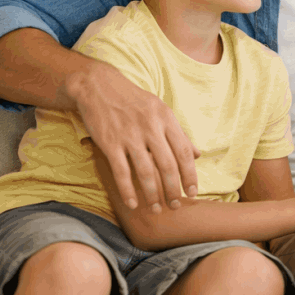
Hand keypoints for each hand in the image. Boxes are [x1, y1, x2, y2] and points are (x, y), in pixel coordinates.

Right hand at [68, 61, 198, 212]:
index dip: (190, 175)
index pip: (183, 152)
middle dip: (174, 189)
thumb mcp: (161, 111)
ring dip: (152, 194)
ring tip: (156, 209)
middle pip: (167, 165)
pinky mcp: (109, 142)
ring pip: (145, 171)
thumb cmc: (133, 101)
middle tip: (176, 205)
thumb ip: (179, 134)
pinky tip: (132, 203)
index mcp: (166, 119)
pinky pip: (121, 171)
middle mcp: (150, 128)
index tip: (193, 192)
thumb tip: (197, 154)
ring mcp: (129, 136)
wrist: (98, 86)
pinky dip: (127, 189)